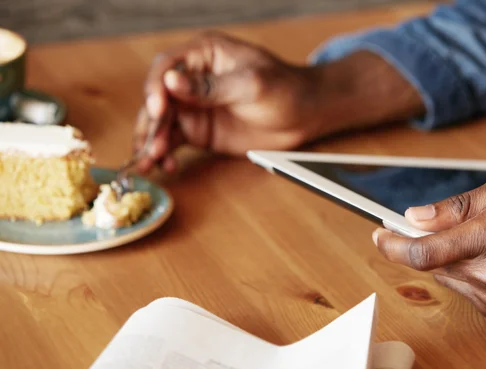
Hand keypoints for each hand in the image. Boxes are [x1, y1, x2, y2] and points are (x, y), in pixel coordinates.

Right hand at [135, 31, 320, 173]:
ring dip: (152, 141)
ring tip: (149, 163)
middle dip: (151, 122)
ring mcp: (194, 107)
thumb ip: (212, 87)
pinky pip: (173, 140)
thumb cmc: (284, 89)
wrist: (304, 116)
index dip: (156, 87)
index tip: (158, 109)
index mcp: (204, 55)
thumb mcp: (251, 84)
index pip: (167, 66)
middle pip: (158, 98)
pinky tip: (164, 165)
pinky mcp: (199, 131)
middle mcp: (192, 80)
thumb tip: (171, 82)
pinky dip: (164, 153)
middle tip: (151, 146)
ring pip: (161, 122)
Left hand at [372, 171, 485, 321]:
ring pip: (446, 276)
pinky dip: (466, 272)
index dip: (392, 245)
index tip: (378, 235)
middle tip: (444, 226)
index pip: (423, 251)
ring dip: (450, 257)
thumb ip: (457, 206)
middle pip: (431, 263)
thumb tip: (415, 218)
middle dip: (428, 243)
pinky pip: (465, 290)